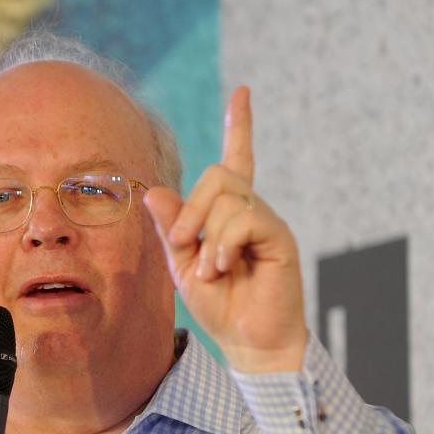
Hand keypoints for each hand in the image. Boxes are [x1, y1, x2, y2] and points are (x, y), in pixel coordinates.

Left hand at [144, 86, 307, 372]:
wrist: (248, 341)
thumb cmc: (220, 306)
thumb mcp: (182, 266)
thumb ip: (172, 229)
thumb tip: (153, 191)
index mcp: (229, 215)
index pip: (237, 160)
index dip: (239, 126)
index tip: (242, 92)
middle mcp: (252, 211)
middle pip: (219, 174)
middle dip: (192, 208)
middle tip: (185, 246)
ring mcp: (268, 222)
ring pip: (228, 197)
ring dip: (207, 235)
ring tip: (211, 269)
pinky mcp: (280, 237)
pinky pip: (245, 218)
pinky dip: (224, 243)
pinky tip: (224, 267)